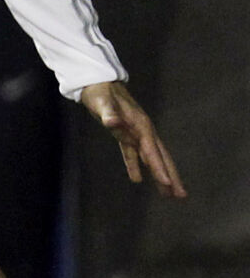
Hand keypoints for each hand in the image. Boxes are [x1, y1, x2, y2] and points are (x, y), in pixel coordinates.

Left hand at [80, 81, 186, 197]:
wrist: (97, 82)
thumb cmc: (100, 92)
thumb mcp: (103, 103)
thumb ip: (109, 114)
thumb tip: (113, 122)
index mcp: (141, 125)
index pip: (152, 151)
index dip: (159, 168)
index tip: (167, 184)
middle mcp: (142, 130)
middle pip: (160, 157)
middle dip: (170, 176)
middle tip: (181, 196)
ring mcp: (135, 133)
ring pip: (150, 157)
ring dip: (158, 174)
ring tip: (168, 193)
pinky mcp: (124, 134)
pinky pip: (133, 153)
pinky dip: (135, 165)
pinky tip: (137, 179)